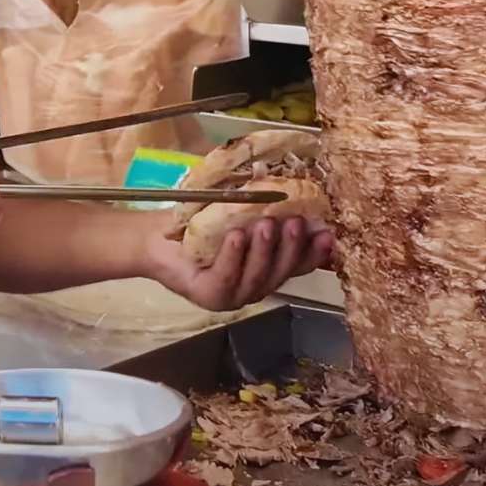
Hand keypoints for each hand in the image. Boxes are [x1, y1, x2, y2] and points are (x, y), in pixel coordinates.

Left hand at [140, 213, 333, 311]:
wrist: (157, 235)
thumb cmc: (200, 221)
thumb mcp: (238, 213)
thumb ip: (267, 210)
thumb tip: (301, 190)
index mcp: (266, 269)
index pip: (298, 265)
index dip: (315, 253)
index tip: (329, 234)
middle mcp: (253, 286)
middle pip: (281, 273)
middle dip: (291, 248)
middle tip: (295, 222)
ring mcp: (232, 295)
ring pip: (257, 278)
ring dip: (264, 251)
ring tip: (266, 224)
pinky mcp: (208, 295)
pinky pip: (226, 277)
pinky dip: (233, 257)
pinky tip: (236, 236)